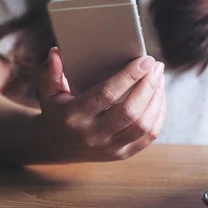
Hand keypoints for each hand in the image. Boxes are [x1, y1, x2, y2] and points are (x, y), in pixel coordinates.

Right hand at [36, 47, 166, 162]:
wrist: (55, 146)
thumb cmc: (56, 111)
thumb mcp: (48, 92)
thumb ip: (50, 72)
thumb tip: (57, 52)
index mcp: (74, 116)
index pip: (106, 95)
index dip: (129, 76)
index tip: (146, 60)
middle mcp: (93, 135)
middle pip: (130, 112)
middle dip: (148, 86)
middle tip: (157, 66)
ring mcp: (109, 148)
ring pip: (144, 126)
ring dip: (157, 100)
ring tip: (160, 79)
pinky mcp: (122, 154)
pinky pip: (148, 137)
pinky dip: (159, 115)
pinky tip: (160, 97)